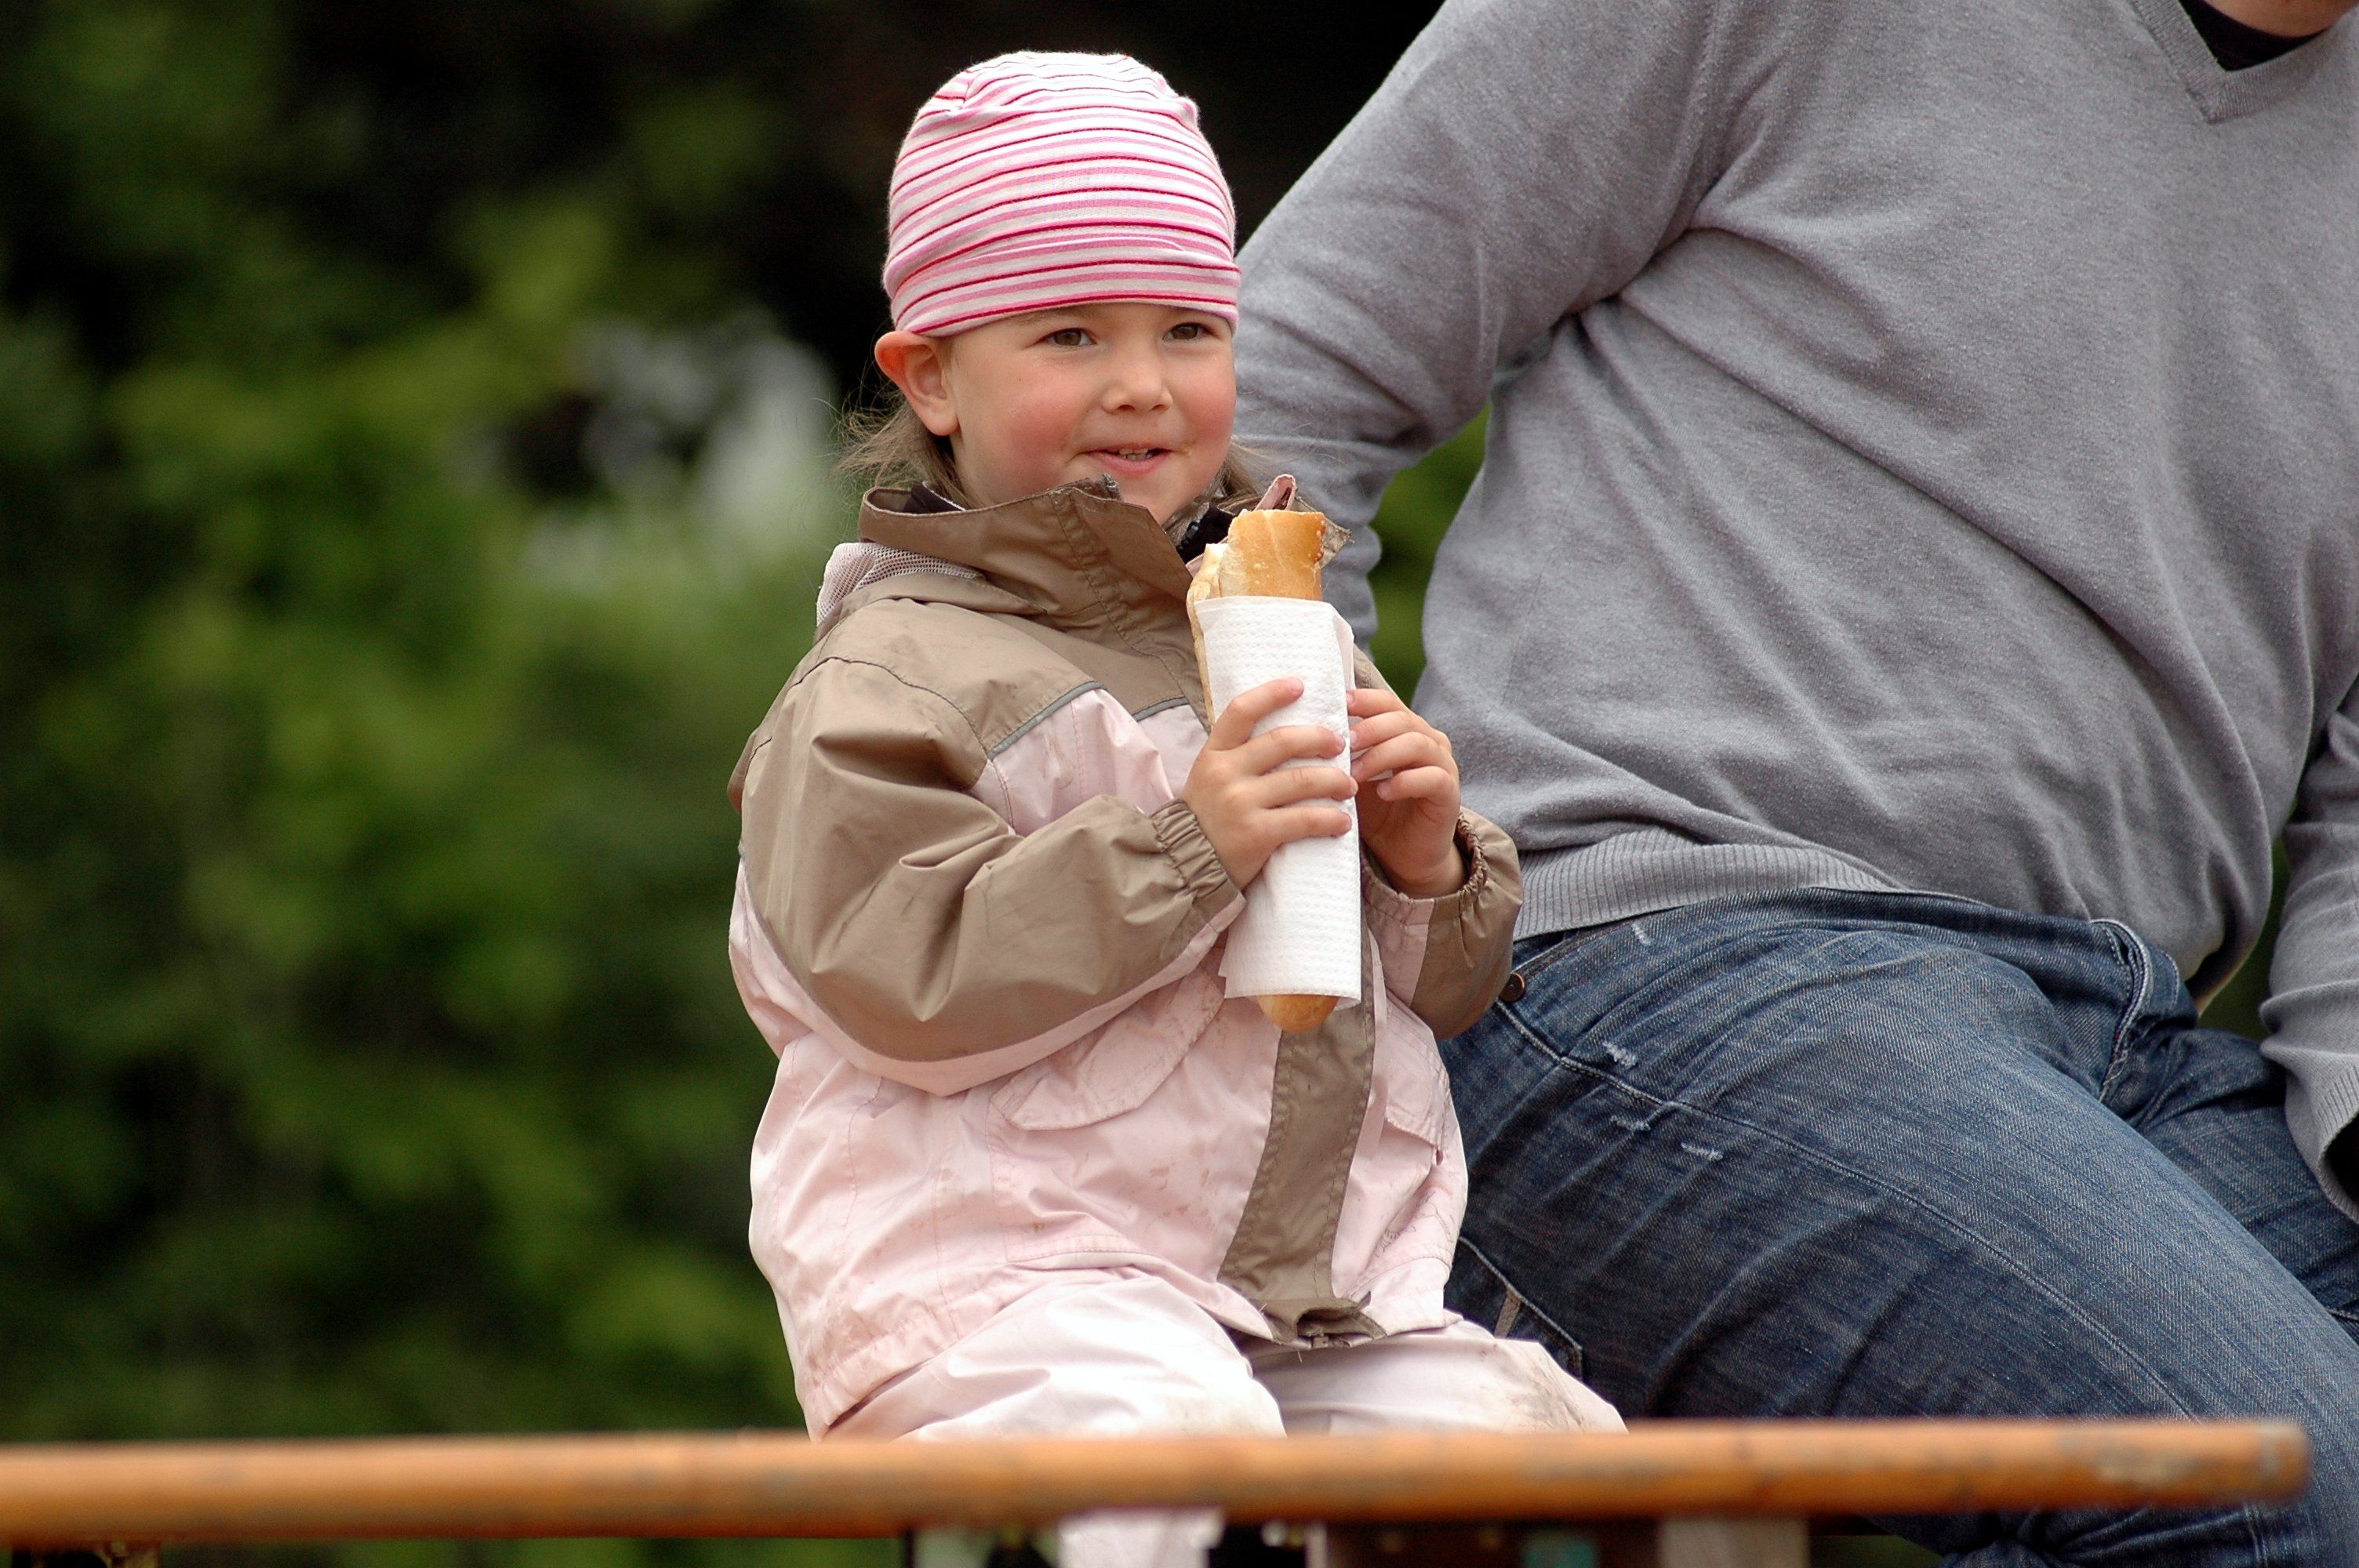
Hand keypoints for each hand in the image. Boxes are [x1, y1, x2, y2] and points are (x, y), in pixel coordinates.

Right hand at [1183, 678, 1355, 888]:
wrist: (1185, 866)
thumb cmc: (1207, 818)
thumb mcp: (1210, 777)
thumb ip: (1238, 756)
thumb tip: (1284, 733)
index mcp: (1214, 754)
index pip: (1242, 711)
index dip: (1272, 693)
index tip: (1300, 685)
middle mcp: (1225, 773)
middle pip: (1283, 742)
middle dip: (1320, 739)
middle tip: (1341, 745)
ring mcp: (1240, 803)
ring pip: (1301, 780)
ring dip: (1334, 780)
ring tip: (1349, 786)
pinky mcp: (1256, 833)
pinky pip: (1303, 819)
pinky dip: (1330, 819)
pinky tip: (1342, 822)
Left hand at [1348, 686, 1465, 897]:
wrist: (1404, 855)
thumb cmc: (1375, 811)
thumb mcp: (1353, 777)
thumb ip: (1341, 754)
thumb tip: (1306, 731)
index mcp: (1405, 729)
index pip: (1387, 703)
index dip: (1364, 700)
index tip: (1338, 706)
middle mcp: (1428, 741)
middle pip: (1402, 719)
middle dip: (1369, 729)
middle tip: (1343, 744)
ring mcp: (1443, 765)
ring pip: (1417, 744)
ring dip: (1382, 755)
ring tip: (1355, 773)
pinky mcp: (1449, 793)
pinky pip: (1432, 777)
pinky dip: (1405, 782)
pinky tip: (1384, 792)